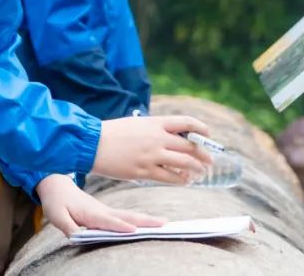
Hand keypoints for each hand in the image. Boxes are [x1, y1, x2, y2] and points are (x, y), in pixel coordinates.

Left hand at [35, 174, 165, 236]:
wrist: (58, 186)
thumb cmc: (57, 202)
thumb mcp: (57, 215)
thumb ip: (68, 226)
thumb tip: (78, 236)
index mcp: (91, 212)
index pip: (108, 221)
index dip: (120, 226)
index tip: (134, 231)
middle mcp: (102, 211)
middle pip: (127, 217)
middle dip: (145, 221)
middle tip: (164, 224)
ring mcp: (107, 211)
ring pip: (130, 216)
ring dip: (147, 220)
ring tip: (164, 223)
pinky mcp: (107, 212)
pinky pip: (126, 216)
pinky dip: (140, 219)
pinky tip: (150, 223)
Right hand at [92, 115, 214, 183]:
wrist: (94, 144)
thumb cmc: (114, 133)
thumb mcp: (138, 124)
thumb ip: (155, 129)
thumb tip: (172, 137)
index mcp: (155, 123)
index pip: (186, 122)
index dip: (200, 128)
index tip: (207, 134)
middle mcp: (157, 138)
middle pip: (189, 145)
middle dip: (203, 154)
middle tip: (210, 160)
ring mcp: (152, 155)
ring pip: (184, 163)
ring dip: (196, 168)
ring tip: (200, 172)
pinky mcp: (144, 171)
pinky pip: (170, 177)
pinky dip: (181, 179)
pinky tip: (185, 180)